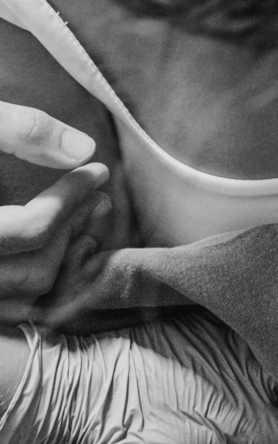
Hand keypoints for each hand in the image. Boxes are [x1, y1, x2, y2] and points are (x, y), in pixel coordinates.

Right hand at [0, 100, 112, 323]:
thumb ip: (19, 130)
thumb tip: (82, 147)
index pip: (30, 229)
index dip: (71, 197)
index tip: (96, 171)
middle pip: (34, 271)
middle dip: (73, 229)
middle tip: (100, 196)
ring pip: (24, 299)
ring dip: (61, 262)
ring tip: (88, 223)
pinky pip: (12, 312)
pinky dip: (37, 288)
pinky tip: (56, 255)